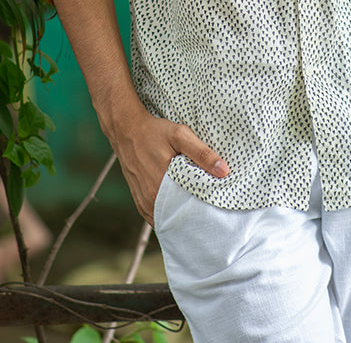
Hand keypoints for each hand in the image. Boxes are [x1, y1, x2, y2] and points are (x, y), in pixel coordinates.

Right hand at [110, 111, 228, 225]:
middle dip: (196, 217)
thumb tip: (224, 171)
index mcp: (162, 185)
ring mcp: (144, 202)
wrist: (126, 130)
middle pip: (180, 216)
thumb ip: (202, 153)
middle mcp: (151, 199)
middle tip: (212, 214)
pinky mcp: (140, 202)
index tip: (219, 210)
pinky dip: (169, 216)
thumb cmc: (155, 131)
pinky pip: (157, 217)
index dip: (206, 211)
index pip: (190, 208)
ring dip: (182, 217)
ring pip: (168, 219)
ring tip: (198, 213)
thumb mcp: (180, 135)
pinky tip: (180, 209)